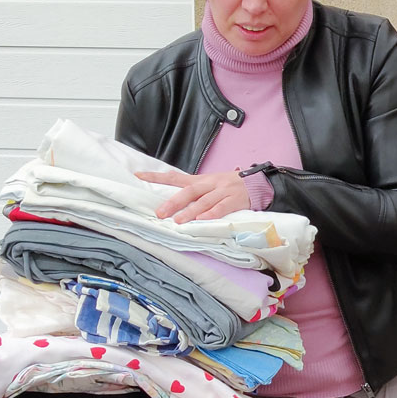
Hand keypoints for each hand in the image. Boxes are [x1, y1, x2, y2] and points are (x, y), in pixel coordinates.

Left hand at [136, 166, 252, 222]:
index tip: (138, 176)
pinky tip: (203, 220)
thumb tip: (175, 202)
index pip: (175, 177)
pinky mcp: (235, 200)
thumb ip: (196, 191)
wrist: (258, 183)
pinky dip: (212, 214)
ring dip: (190, 212)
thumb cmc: (232, 186)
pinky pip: (222, 208)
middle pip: (188, 192)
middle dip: (173, 202)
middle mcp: (210, 184)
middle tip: (160, 213)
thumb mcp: (212, 184)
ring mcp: (223, 191)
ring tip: (179, 221)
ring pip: (203, 201)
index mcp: (201, 180)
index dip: (157, 177)